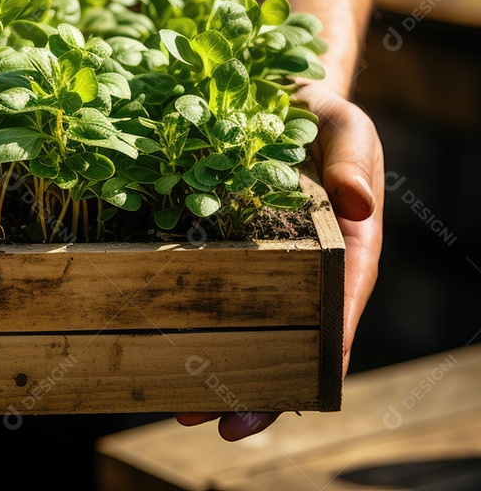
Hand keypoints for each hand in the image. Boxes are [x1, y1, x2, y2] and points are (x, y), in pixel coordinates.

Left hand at [176, 82, 382, 439]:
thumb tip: (360, 202)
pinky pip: (206, 292)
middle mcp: (302, 267)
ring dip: (216, 369)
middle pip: (287, 339)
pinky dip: (187, 322)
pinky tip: (156, 351)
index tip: (298, 397)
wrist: (270, 91)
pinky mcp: (219, 245)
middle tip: (219, 425)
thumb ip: (353, 160)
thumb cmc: (317, 115)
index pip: (339, 311)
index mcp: (345, 248)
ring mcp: (259, 261)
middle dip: (258, 386)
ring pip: (243, 327)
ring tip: (178, 408)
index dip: (322, 358)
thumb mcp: (344, 126)